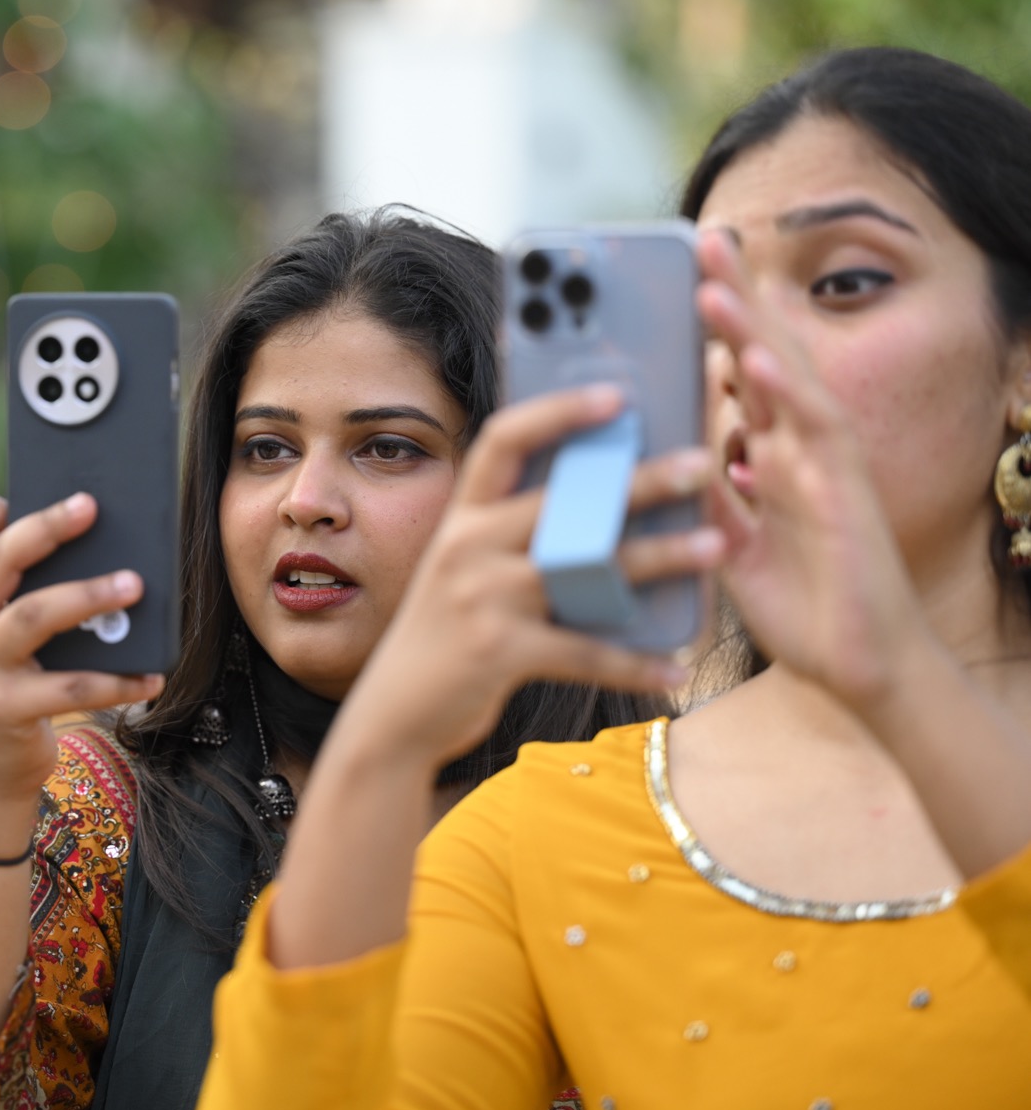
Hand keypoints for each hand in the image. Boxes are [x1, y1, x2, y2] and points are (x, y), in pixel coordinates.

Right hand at [0, 494, 162, 817]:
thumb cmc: (9, 689)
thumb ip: (21, 597)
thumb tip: (98, 551)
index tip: (16, 500)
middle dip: (43, 528)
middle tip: (89, 507)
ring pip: (33, 617)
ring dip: (88, 596)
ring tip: (134, 586)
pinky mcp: (6, 711)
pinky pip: (70, 688)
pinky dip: (116, 680)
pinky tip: (150, 676)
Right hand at [334, 386, 722, 775]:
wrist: (395, 714)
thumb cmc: (446, 636)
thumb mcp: (464, 572)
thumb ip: (512, 538)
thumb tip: (598, 504)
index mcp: (461, 518)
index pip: (505, 440)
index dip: (559, 411)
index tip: (615, 395)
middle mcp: (467, 547)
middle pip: (566, 501)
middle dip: (640, 480)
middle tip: (699, 464)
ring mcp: (482, 598)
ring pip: (587, 570)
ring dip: (659, 558)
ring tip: (714, 547)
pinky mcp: (499, 652)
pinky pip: (584, 653)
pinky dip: (634, 665)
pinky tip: (676, 670)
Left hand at [696, 231, 933, 709]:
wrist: (861, 671)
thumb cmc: (804, 609)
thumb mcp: (731, 546)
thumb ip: (706, 497)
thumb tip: (666, 457)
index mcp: (774, 458)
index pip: (741, 377)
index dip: (716, 327)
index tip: (684, 278)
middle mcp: (802, 451)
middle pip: (766, 358)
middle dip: (736, 298)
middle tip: (703, 239)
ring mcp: (828, 468)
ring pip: (789, 381)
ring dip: (752, 328)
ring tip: (714, 281)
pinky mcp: (846, 495)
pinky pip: (815, 434)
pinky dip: (784, 392)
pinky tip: (755, 359)